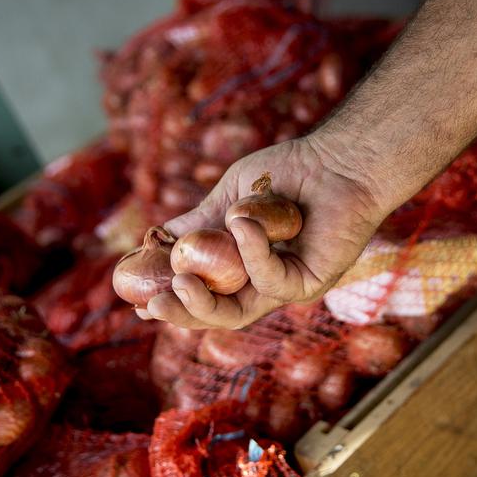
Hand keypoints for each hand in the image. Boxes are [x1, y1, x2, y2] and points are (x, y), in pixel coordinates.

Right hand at [141, 135, 386, 328]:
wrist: (338, 160)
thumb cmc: (290, 174)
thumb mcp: (231, 199)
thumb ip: (198, 224)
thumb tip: (156, 241)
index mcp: (243, 268)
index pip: (203, 296)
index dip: (171, 302)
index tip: (138, 302)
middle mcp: (264, 285)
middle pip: (217, 316)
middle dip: (182, 314)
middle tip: (153, 303)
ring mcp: (287, 288)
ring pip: (239, 314)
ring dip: (204, 304)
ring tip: (180, 282)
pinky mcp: (310, 283)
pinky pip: (271, 279)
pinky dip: (252, 251)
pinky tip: (242, 222)